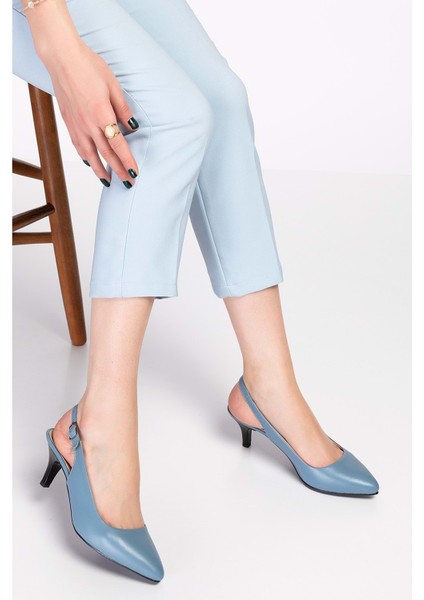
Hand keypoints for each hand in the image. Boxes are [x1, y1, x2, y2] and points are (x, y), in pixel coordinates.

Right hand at [43, 39, 139, 187]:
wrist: (62, 58)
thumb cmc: (89, 67)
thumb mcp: (113, 85)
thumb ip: (123, 108)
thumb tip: (132, 126)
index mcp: (101, 114)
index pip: (118, 144)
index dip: (127, 160)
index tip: (134, 172)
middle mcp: (88, 123)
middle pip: (105, 154)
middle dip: (118, 170)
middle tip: (127, 182)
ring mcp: (76, 124)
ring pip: (89, 154)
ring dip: (100, 170)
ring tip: (109, 181)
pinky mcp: (68, 122)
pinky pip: (78, 145)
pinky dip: (85, 157)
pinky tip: (90, 163)